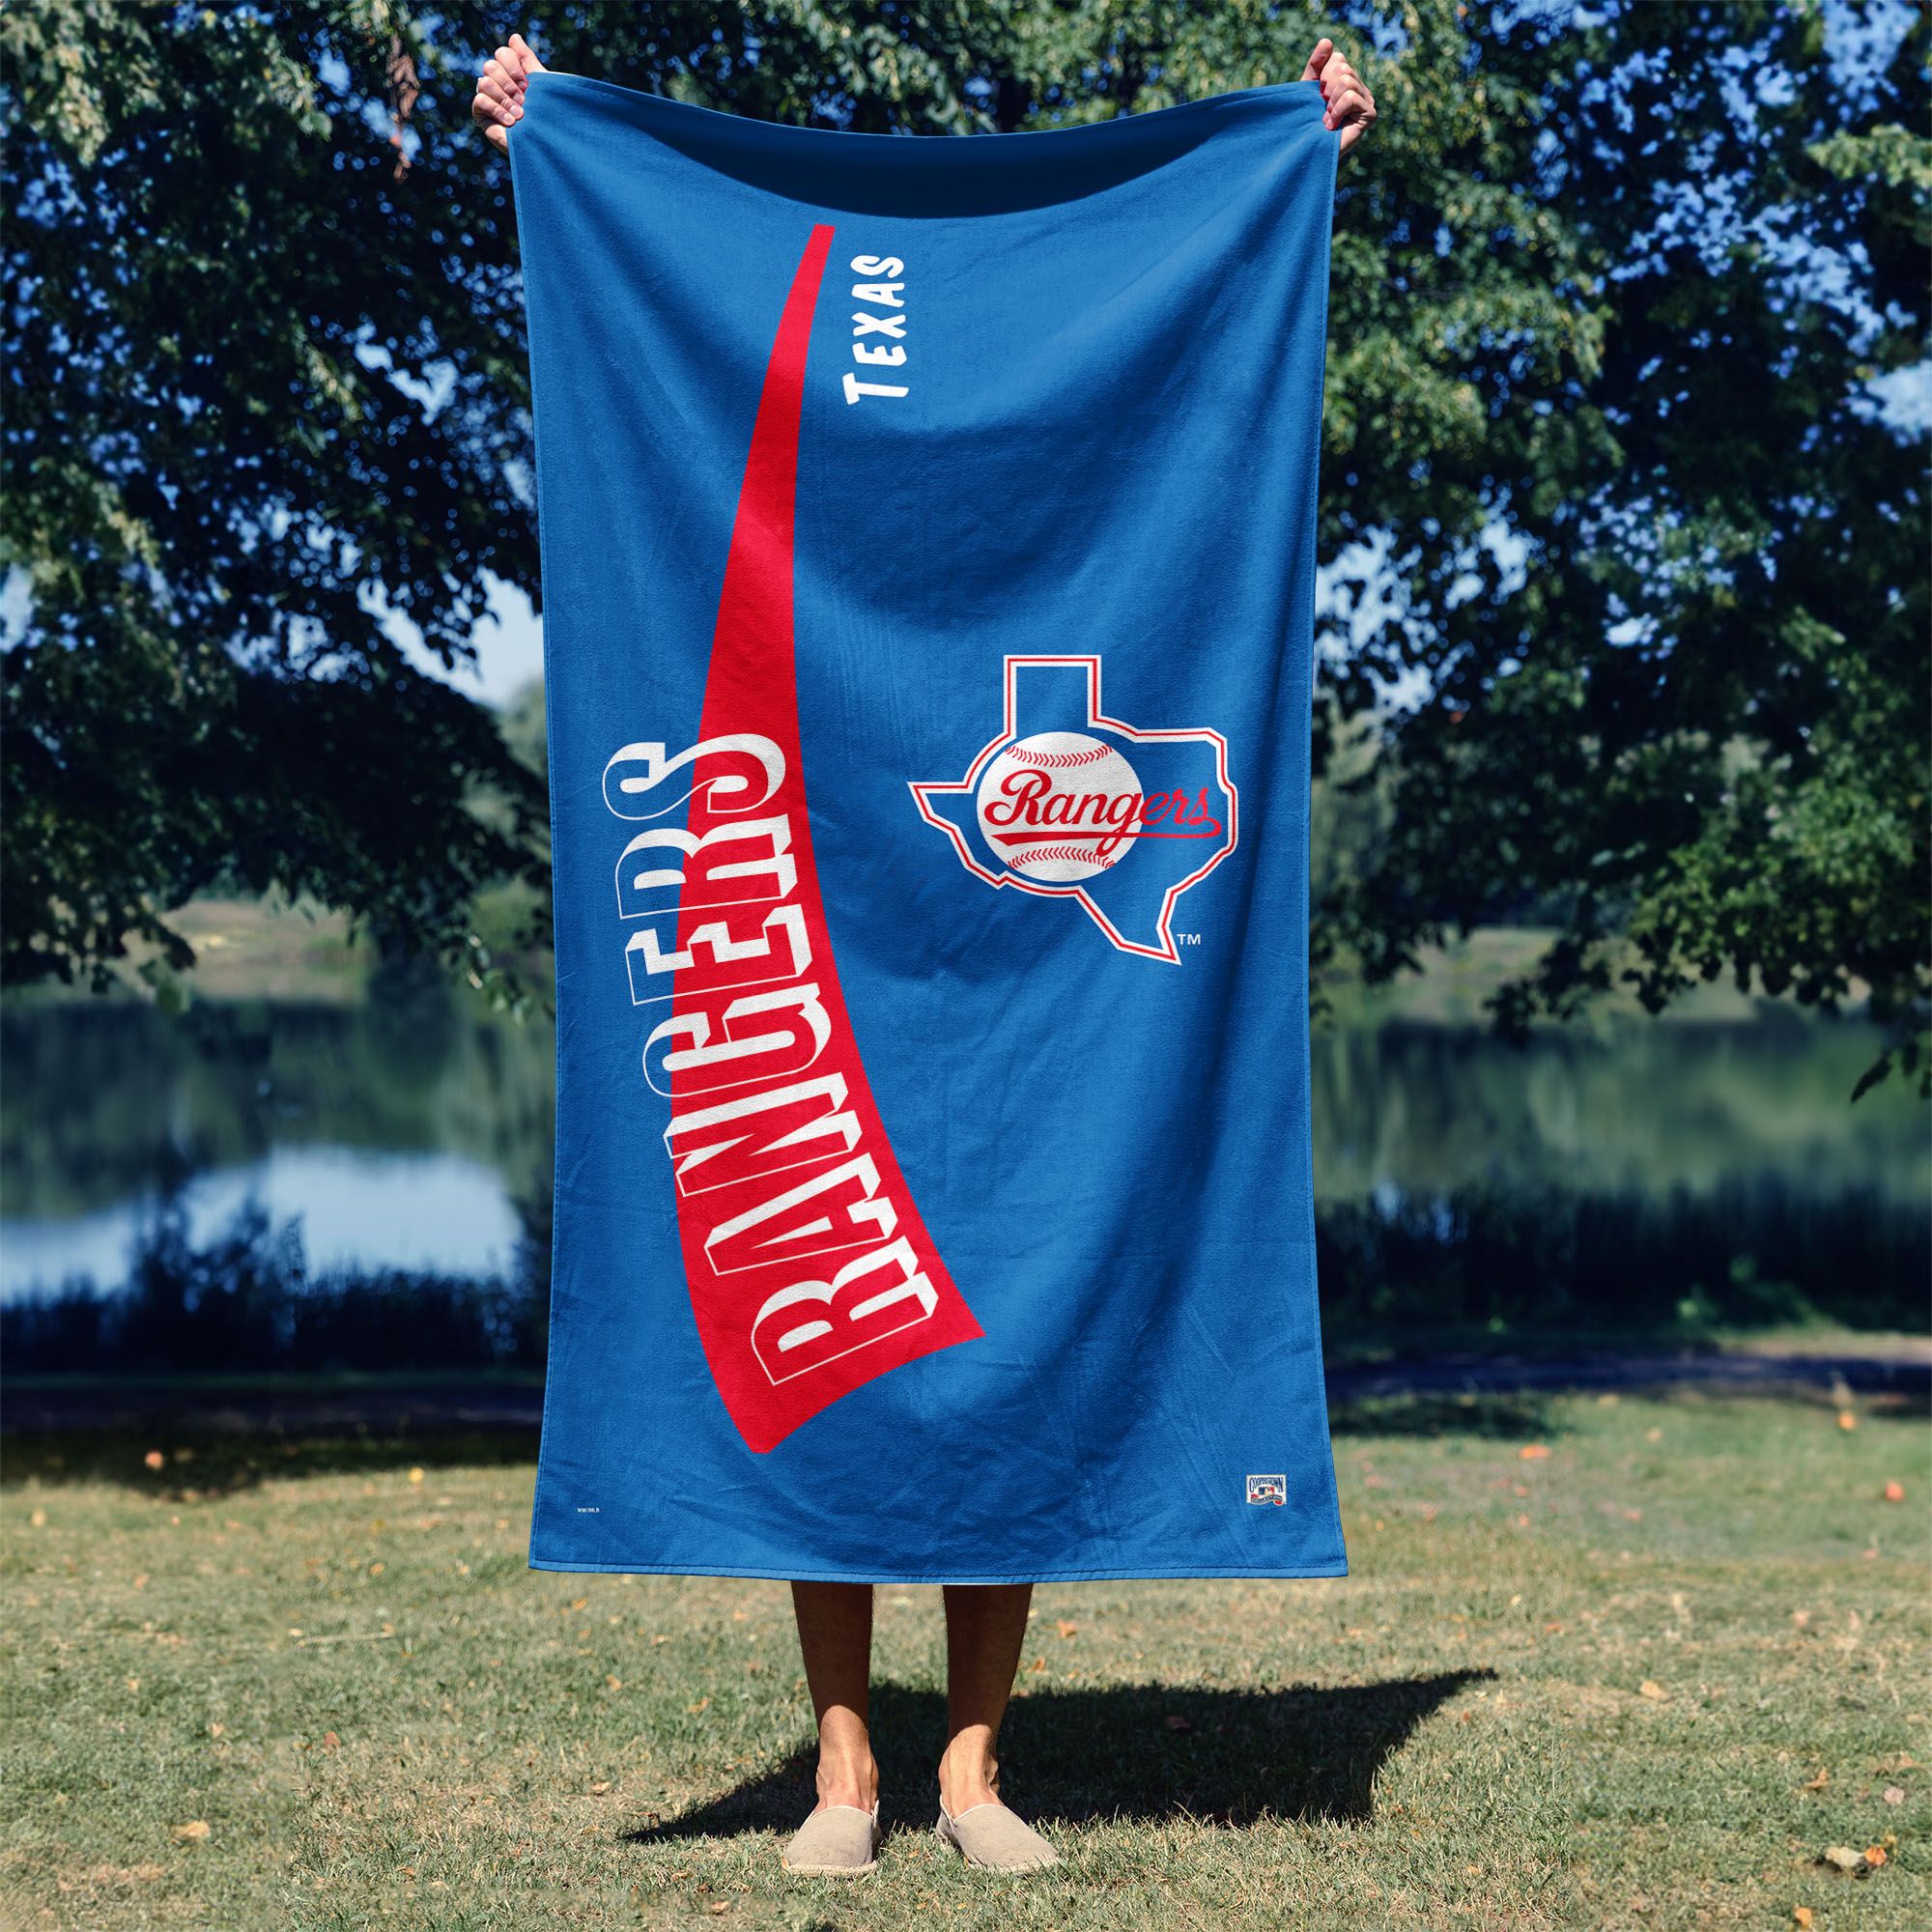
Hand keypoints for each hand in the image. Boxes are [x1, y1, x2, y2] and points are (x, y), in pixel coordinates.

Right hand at [472, 32, 545, 151]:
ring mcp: (488, 97)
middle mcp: (498, 82)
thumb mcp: (542, 85)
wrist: (548, 144)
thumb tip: (514, 37)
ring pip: (484, 81)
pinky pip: (480, 100)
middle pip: (491, 65)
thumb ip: (528, 61)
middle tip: (524, 100)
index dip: (514, 66)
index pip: (503, 53)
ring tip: (520, 114)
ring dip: (504, 98)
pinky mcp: (481, 114)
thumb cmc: (548, 116)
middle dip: (509, 83)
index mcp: (512, 73)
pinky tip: (511, 122)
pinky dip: (497, 109)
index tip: (528, 84)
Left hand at [1301, 38, 1376, 156]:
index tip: (1318, 96)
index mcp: (1349, 79)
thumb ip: (1316, 65)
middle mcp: (1361, 88)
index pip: (1338, 58)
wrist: (1309, 151)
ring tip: (1327, 119)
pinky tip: (1332, 125)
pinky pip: (1351, 97)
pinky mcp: (1370, 114)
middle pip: (1343, 68)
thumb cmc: (1308, 122)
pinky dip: (1336, 111)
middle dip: (1326, 90)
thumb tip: (1327, 41)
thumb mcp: (1308, 89)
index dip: (1322, 76)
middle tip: (1323, 110)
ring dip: (1330, 103)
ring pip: (1347, 81)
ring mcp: (1368, 101)